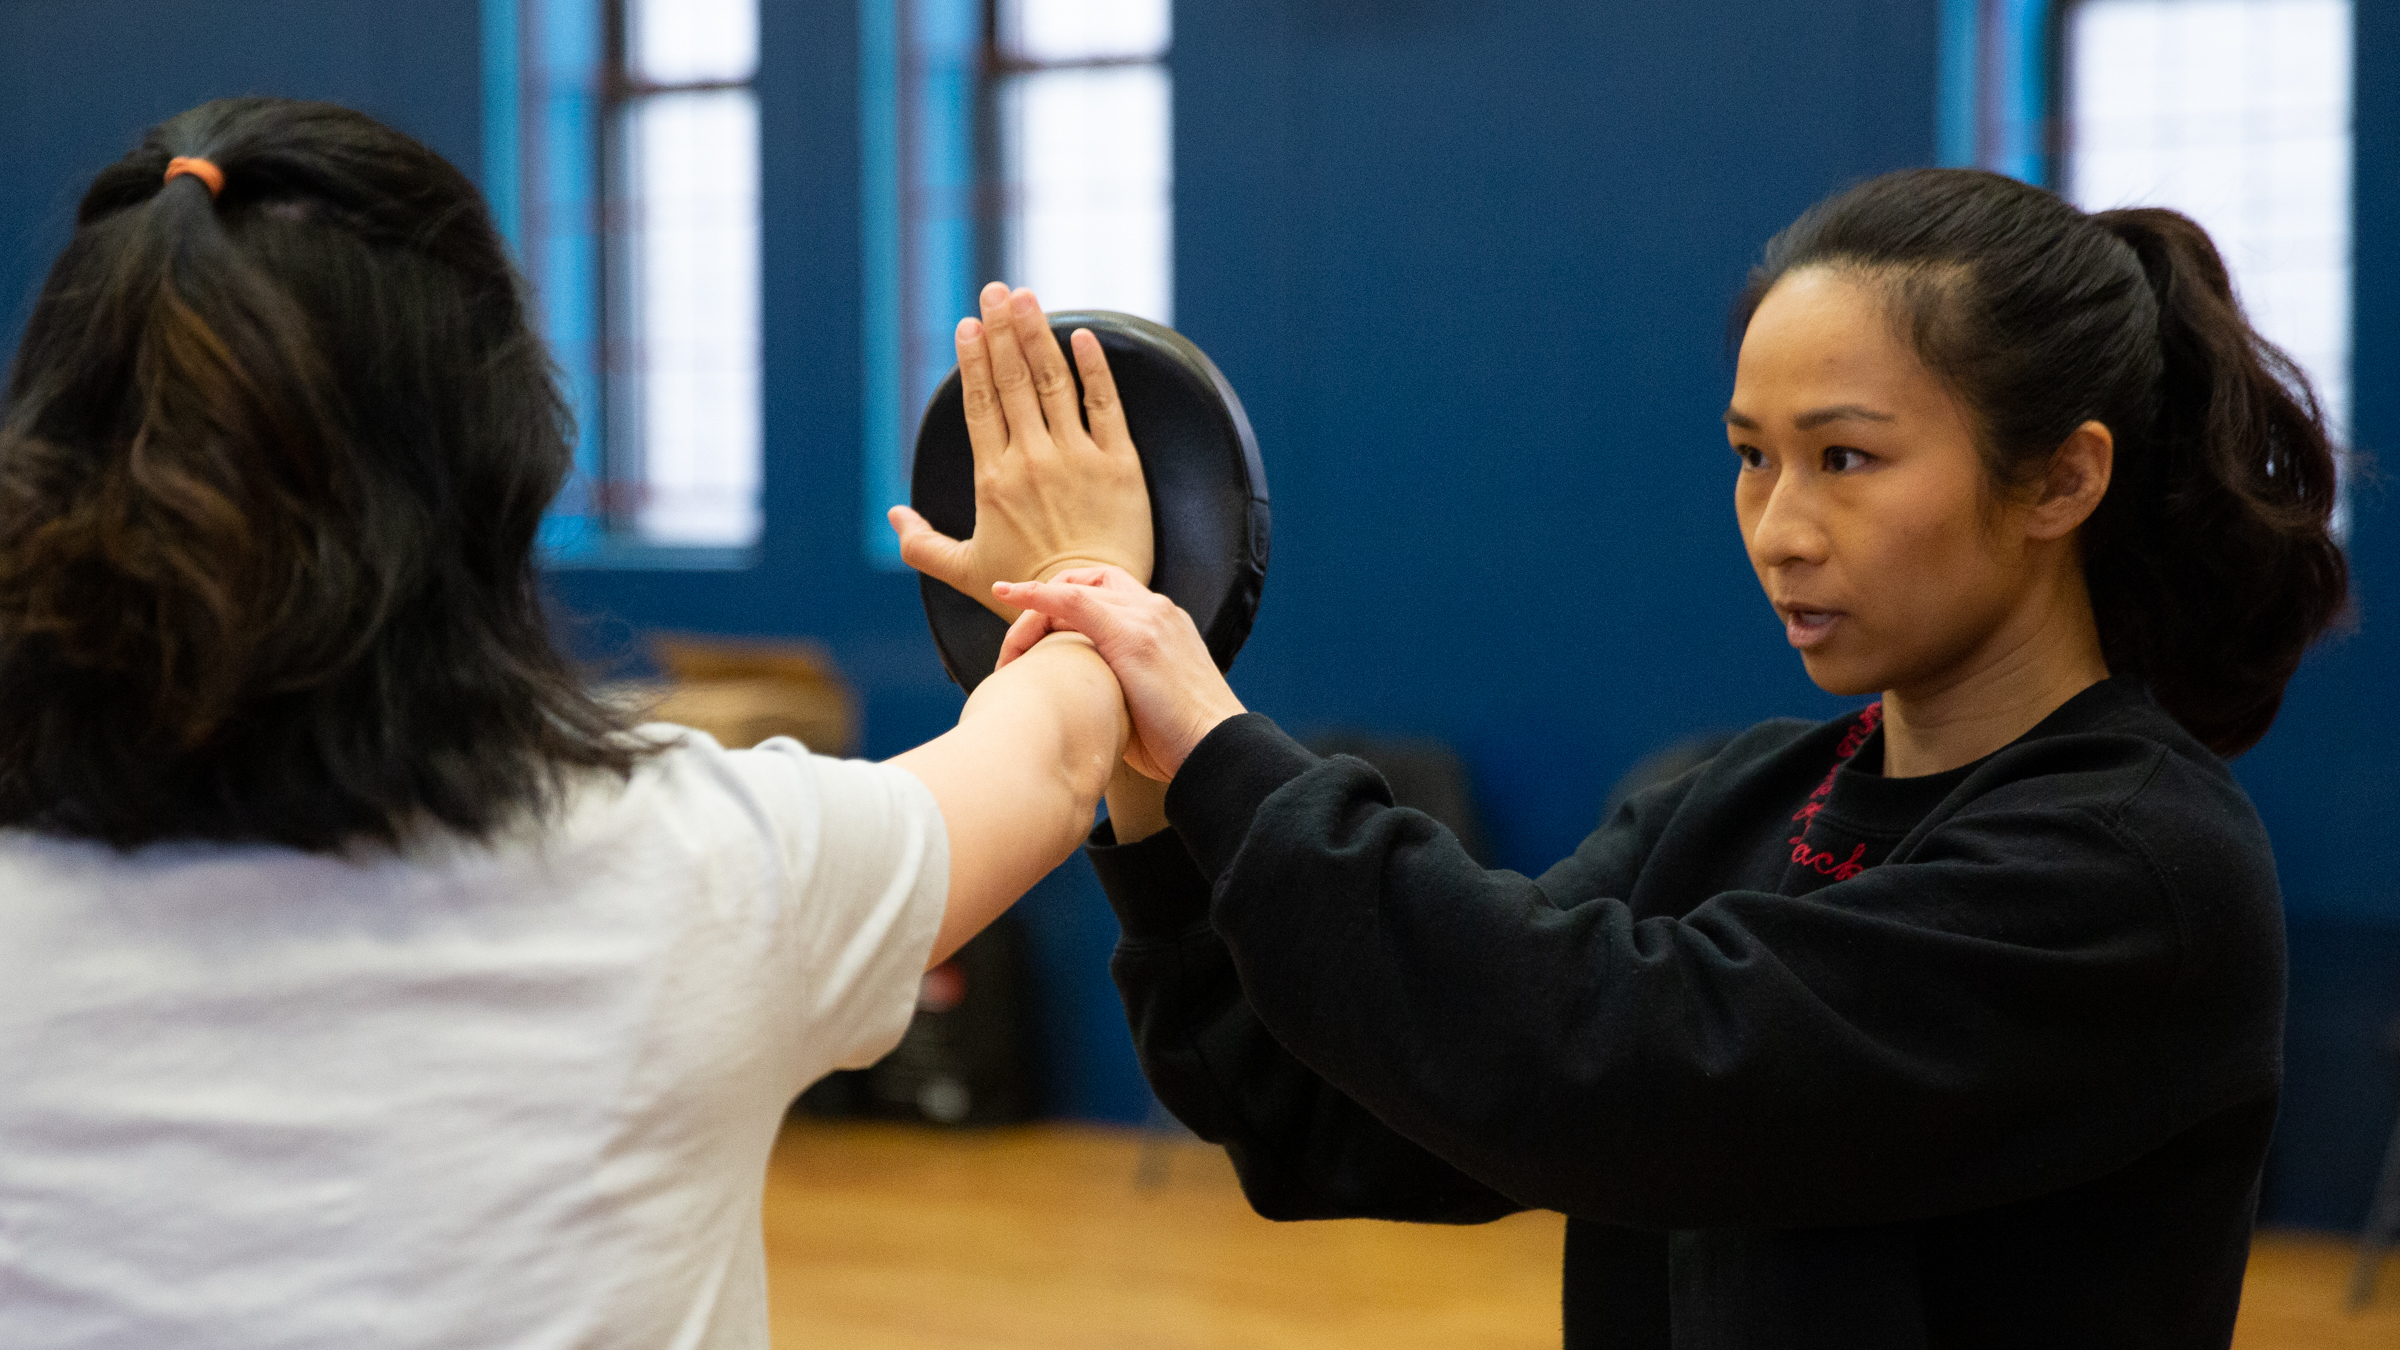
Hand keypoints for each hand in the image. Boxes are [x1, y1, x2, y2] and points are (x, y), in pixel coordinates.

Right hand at [887, 283, 1153, 620]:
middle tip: (996, 290)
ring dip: (1038, 335)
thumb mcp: (963, 572)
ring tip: (1028, 297)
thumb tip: (895, 515)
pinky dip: (1094, 369)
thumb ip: (922, 545)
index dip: (975, 359)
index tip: (969, 324)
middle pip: (1014, 380)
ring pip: (1054, 382)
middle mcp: (1033, 460)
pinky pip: (1105, 405)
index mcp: (995, 479)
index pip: (982, 404)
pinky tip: (1084, 338)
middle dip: (1002, 329)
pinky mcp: (1120, 465)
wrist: (1088, 607)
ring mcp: (1078, 458)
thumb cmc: (1024, 591)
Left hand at [993, 567, 1246, 780]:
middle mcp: (1157, 611)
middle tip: (1019, 644)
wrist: (1217, 750)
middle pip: (1090, 581)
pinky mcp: (1134, 636)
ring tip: (1010, 648)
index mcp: (1164, 625)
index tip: (1039, 632)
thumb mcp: (1148, 704)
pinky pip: (1073, 601)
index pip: (1109, 592)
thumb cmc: (1182, 743)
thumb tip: (1082, 706)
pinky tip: (1008, 595)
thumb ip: (1119, 688)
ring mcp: (1147, 618)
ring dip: (1035, 610)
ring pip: (1075, 591)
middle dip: (1048, 601)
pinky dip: (1037, 596)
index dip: (1068, 604)